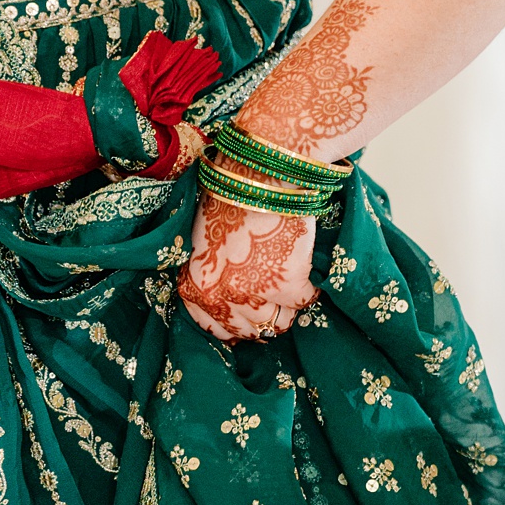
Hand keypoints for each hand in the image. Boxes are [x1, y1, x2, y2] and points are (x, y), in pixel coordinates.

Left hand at [179, 192, 320, 341]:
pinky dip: (309, 287)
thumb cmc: (231, 200)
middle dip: (264, 316)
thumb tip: (235, 301)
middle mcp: (221, 297)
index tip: (249, 317)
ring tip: (291, 282)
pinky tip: (304, 268)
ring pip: (279, 322)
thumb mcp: (206, 244)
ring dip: (287, 306)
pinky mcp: (287, 284)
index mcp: (196, 286)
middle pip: (250, 329)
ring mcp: (255, 294)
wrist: (258, 175)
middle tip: (275, 297)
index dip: (235, 324)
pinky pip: (304, 301)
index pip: (214, 328)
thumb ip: (215, 277)